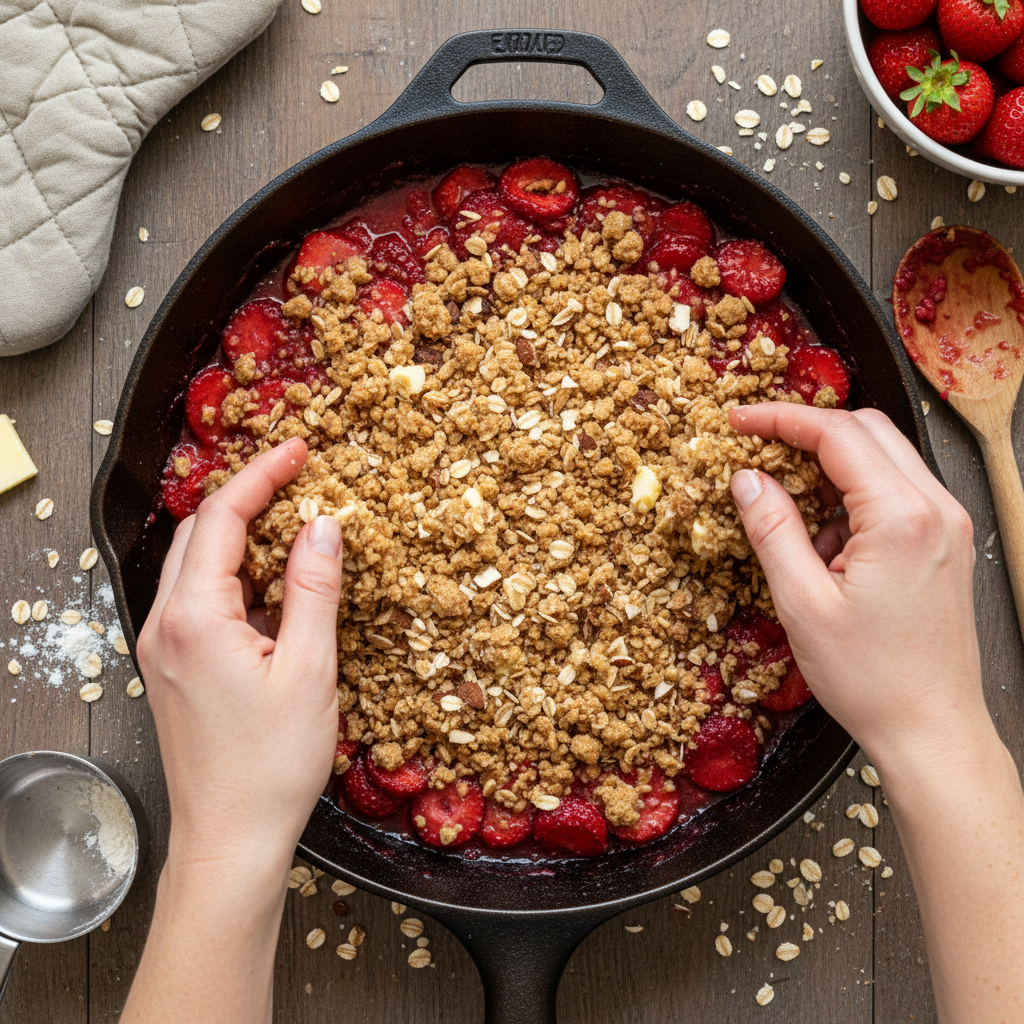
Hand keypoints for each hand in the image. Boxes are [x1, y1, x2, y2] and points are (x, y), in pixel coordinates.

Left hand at [137, 437, 342, 867]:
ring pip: (196, 564)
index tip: (298, 450)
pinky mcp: (172, 667)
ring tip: (293, 523)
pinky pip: (198, 600)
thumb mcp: (309, 670)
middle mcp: (165, 625)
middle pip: (201, 532)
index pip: (223, 518)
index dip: (262, 475)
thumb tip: (325, 526)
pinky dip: (235, 575)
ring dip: (241, 535)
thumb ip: (315, 589)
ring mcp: (162, 647)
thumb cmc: (270, 766)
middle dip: (247, 495)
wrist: (229, 839)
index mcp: (194, 618)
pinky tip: (274, 587)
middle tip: (298, 477)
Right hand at [727, 404, 982, 761]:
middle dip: (807, 432)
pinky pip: (896, 493)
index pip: (837, 435)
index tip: (740, 419)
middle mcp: (936, 509)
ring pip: (884, 458)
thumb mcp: (802, 604)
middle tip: (758, 449)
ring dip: (831, 468)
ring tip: (790, 514)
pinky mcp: (946, 543)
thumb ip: (772, 530)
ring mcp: (948, 525)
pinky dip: (853, 498)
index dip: (780, 419)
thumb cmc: (872, 679)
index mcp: (902, 518)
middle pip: (868, 430)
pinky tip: (826, 544)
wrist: (932, 730)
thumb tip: (747, 480)